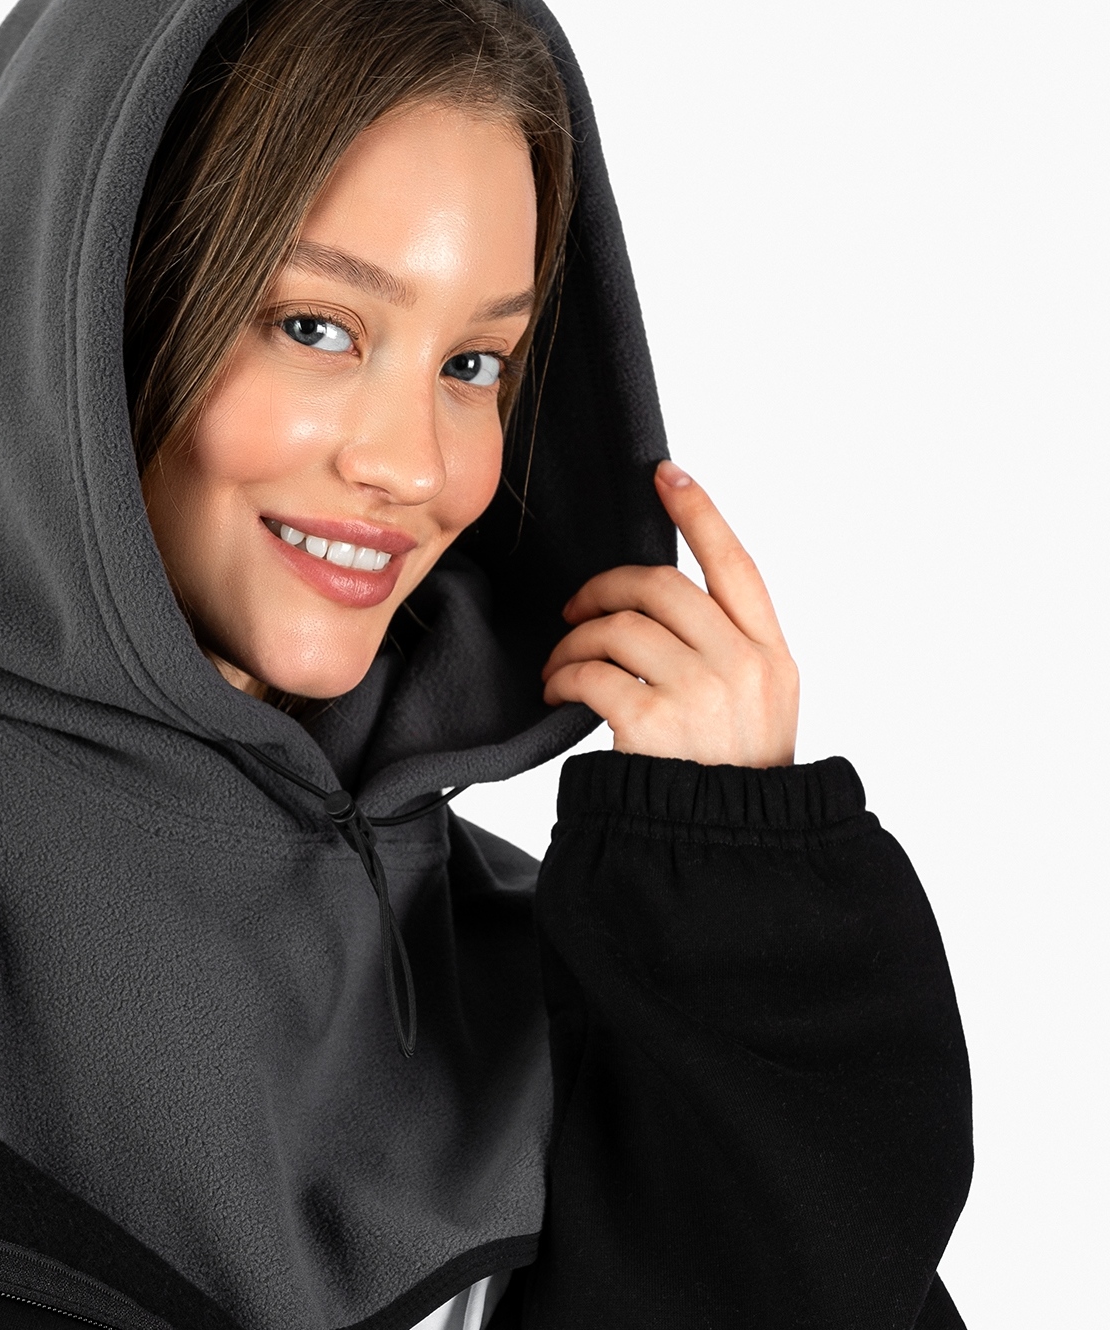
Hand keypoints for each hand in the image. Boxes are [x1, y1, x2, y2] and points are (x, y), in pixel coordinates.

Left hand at [541, 461, 798, 767]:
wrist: (725, 855)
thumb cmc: (731, 781)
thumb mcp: (760, 709)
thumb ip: (727, 652)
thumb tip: (662, 604)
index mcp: (773, 656)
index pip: (736, 563)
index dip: (699, 512)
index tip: (666, 474)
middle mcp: (743, 665)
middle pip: (660, 585)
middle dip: (605, 588)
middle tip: (575, 612)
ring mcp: (700, 691)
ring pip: (617, 626)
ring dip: (574, 640)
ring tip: (560, 666)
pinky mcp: (652, 720)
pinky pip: (590, 671)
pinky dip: (562, 676)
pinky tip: (555, 691)